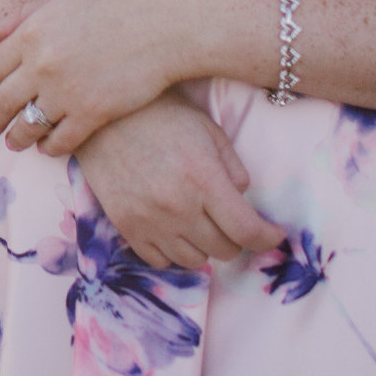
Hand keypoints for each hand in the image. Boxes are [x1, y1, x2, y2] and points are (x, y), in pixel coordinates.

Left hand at [0, 0, 176, 156]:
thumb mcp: (61, 2)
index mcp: (30, 33)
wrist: (162, 28)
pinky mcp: (91, 114)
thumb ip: (20, 17)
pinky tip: (48, 148)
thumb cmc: (115, 7)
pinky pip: (60, 140)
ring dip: (16, 139)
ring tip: (13, 144)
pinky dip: (50, 148)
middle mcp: (41, 64)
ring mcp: (65, 91)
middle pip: (2, 102)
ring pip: (27, 126)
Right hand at [67, 92, 283, 269]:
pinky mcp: (125, 226)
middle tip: (231, 220)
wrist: (101, 114)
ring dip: (205, 246)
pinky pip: (160, 260)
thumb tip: (242, 198)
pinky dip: (173, 252)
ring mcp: (149, 220)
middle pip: (224, 250)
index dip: (267, 238)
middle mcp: (177, 206)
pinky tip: (174, 229)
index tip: (274, 235)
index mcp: (202, 178)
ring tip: (200, 223)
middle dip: (236, 238)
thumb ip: (232, 167)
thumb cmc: (160, 114)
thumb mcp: (207, 129)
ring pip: (194, 261)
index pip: (247, 230)